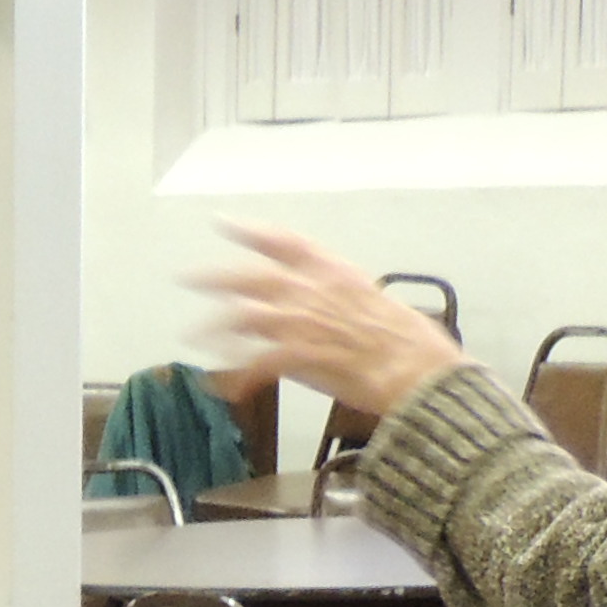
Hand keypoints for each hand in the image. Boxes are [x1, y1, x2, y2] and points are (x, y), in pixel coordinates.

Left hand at [193, 226, 471, 424]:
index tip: (222, 222)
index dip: (249, 230)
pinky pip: (254, 363)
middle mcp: (314, 290)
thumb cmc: (407, 342)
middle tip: (186, 277)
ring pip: (243, 316)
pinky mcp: (300, 356)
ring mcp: (305, 322)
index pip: (283, 241)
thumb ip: (336, 300)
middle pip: (251, 276)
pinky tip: (221, 385)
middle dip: (214, 276)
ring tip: (192, 336)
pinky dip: (234, 375)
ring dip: (213, 327)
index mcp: (334, 271)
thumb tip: (317, 308)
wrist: (419, 371)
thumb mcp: (372, 303)